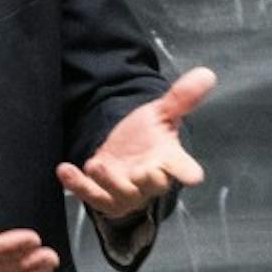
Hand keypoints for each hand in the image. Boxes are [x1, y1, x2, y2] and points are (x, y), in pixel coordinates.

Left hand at [57, 67, 215, 220]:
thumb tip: (207, 73)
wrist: (124, 156)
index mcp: (168, 161)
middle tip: (139, 170)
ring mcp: (127, 192)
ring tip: (95, 164)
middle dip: (146, 181)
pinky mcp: (104, 198)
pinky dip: (77, 185)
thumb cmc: (149, 138)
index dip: (188, 172)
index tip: (194, 176)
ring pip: (121, 195)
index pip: (183, 168)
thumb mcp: (161, 114)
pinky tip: (65, 169)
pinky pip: (92, 196)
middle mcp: (150, 181)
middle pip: (153, 186)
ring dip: (108, 182)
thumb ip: (181, 97)